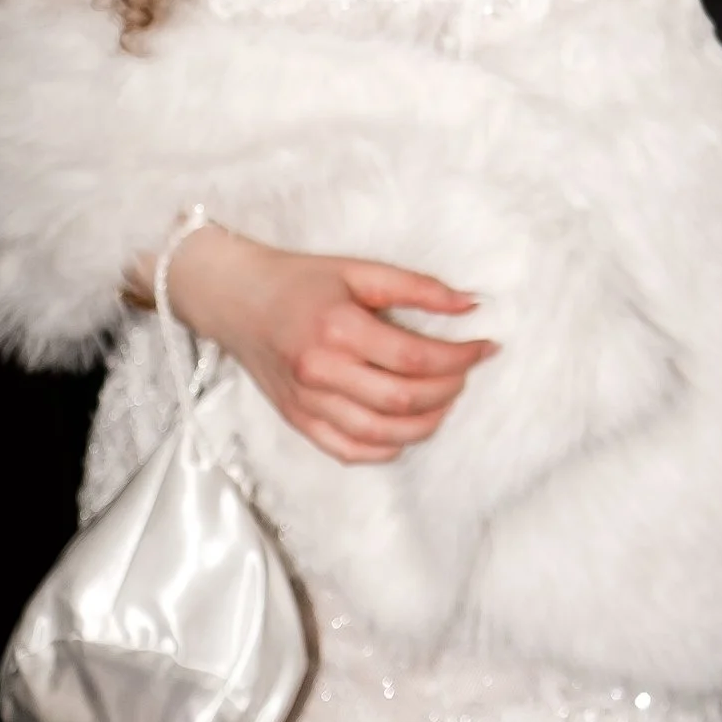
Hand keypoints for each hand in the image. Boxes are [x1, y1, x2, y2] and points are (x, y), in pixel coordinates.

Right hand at [165, 226, 495, 467]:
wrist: (236, 299)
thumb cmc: (300, 281)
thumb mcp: (358, 270)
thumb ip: (416, 288)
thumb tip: (471, 304)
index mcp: (338, 329)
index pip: (416, 357)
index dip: (460, 357)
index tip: (485, 348)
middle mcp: (320, 371)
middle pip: (403, 399)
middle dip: (449, 390)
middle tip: (465, 373)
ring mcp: (306, 402)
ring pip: (381, 433)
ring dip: (425, 423)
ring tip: (445, 401)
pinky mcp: (297, 420)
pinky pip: (349, 451)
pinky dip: (385, 448)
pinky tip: (405, 429)